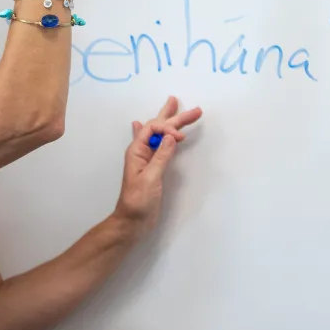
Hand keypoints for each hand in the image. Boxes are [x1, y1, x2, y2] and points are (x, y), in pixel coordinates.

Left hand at [112, 97, 203, 237]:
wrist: (133, 222)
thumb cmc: (138, 201)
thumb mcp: (150, 178)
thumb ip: (161, 156)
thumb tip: (171, 136)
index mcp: (137, 151)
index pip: (153, 129)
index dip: (168, 128)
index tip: (181, 138)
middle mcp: (142, 152)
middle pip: (159, 128)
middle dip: (175, 118)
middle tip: (196, 110)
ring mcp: (148, 159)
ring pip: (161, 135)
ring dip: (172, 123)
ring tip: (179, 108)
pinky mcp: (154, 168)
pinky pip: (159, 145)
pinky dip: (163, 135)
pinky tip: (157, 129)